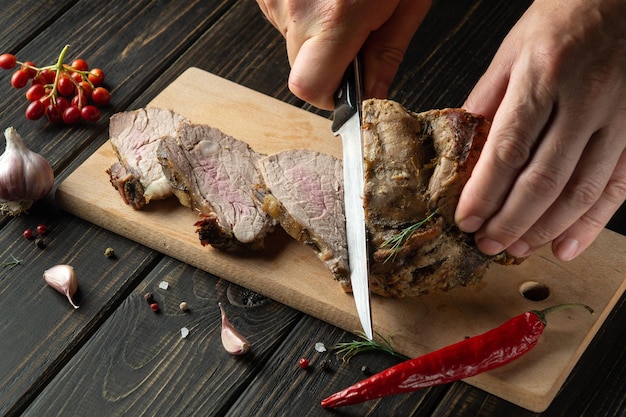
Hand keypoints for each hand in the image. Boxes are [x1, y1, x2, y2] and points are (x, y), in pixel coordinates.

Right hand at [256, 0, 430, 109]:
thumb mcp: (406, 0)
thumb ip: (387, 53)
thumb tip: (374, 94)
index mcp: (336, 16)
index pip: (309, 86)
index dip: (329, 96)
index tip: (348, 88)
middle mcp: (297, 7)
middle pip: (299, 67)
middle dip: (326, 61)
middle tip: (353, 31)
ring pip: (290, 40)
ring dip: (315, 32)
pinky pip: (283, 15)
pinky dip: (304, 10)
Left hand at [455, 0, 625, 260]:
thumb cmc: (567, 14)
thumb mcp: (514, 48)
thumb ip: (488, 99)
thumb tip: (463, 144)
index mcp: (544, 76)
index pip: (508, 150)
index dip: (485, 194)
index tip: (466, 221)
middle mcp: (584, 99)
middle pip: (543, 179)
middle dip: (511, 221)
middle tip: (487, 245)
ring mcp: (618, 117)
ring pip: (580, 190)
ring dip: (546, 229)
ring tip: (518, 249)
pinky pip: (617, 186)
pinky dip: (592, 222)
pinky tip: (567, 244)